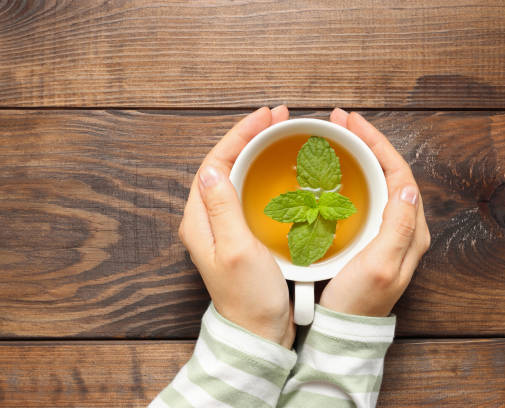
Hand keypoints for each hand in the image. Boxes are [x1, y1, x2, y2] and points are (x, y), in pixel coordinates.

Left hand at [179, 106, 294, 347]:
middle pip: (224, 163)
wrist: (259, 331)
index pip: (215, 162)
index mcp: (200, 220)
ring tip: (279, 133)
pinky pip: (248, 192)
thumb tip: (211, 166)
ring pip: (236, 175)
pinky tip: (280, 170)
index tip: (264, 117)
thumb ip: (221, 207)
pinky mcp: (240, 233)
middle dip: (248, 136)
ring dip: (255, 151)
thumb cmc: (249, 297)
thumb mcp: (235, 249)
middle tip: (276, 118)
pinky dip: (263, 174)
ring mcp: (224, 227)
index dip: (239, 135)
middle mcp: (207, 220)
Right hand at [320, 109, 430, 316]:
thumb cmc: (360, 301)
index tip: (353, 123)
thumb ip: (398, 226)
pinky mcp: (370, 237)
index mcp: (411, 230)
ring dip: (361, 156)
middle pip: (390, 171)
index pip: (399, 173)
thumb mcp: (381, 264)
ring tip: (339, 138)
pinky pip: (366, 196)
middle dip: (368, 143)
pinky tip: (336, 172)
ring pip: (378, 181)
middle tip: (342, 122)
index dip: (377, 144)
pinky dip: (353, 177)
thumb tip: (406, 186)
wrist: (344, 329)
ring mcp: (387, 232)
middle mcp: (404, 227)